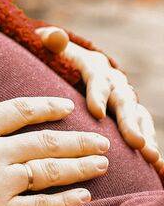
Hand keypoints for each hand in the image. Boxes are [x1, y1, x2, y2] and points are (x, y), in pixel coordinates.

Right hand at [0, 72, 112, 205]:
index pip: (18, 111)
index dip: (45, 106)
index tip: (65, 105)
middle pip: (44, 141)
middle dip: (77, 140)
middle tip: (102, 140)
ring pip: (49, 171)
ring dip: (79, 167)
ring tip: (102, 164)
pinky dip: (64, 202)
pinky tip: (82, 197)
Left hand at [35, 25, 161, 174]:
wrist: (76, 64)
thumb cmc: (58, 59)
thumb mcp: (52, 49)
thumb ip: (52, 43)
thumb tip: (54, 36)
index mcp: (94, 66)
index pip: (97, 79)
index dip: (98, 94)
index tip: (96, 113)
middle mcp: (115, 82)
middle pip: (124, 101)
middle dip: (130, 123)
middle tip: (136, 143)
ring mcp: (125, 100)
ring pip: (139, 117)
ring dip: (146, 138)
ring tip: (152, 158)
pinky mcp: (129, 117)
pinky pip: (144, 132)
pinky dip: (151, 149)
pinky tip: (160, 169)